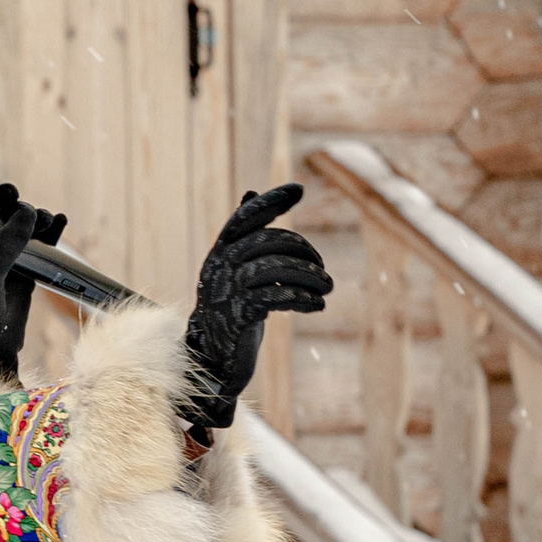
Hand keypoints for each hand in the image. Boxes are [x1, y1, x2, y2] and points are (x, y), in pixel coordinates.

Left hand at [0, 182, 67, 376]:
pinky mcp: (20, 271)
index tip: (10, 192)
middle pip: (0, 215)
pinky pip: (36, 245)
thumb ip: (4, 245)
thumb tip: (27, 211)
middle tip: (32, 209)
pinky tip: (61, 222)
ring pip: (20, 229)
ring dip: (37, 220)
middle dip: (19, 208)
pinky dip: (50, 233)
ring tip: (50, 220)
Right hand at [184, 186, 331, 433]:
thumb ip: (245, 234)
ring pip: (278, 269)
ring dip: (311, 278)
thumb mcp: (236, 268)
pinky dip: (304, 300)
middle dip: (305, 252)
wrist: (214, 352)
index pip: (246, 217)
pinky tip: (316, 306)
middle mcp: (220, 264)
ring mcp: (228, 288)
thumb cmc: (231, 304)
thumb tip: (250, 192)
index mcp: (221, 250)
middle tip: (323, 271)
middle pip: (270, 242)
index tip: (299, 190)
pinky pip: (279, 297)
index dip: (271, 202)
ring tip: (327, 289)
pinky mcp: (239, 313)